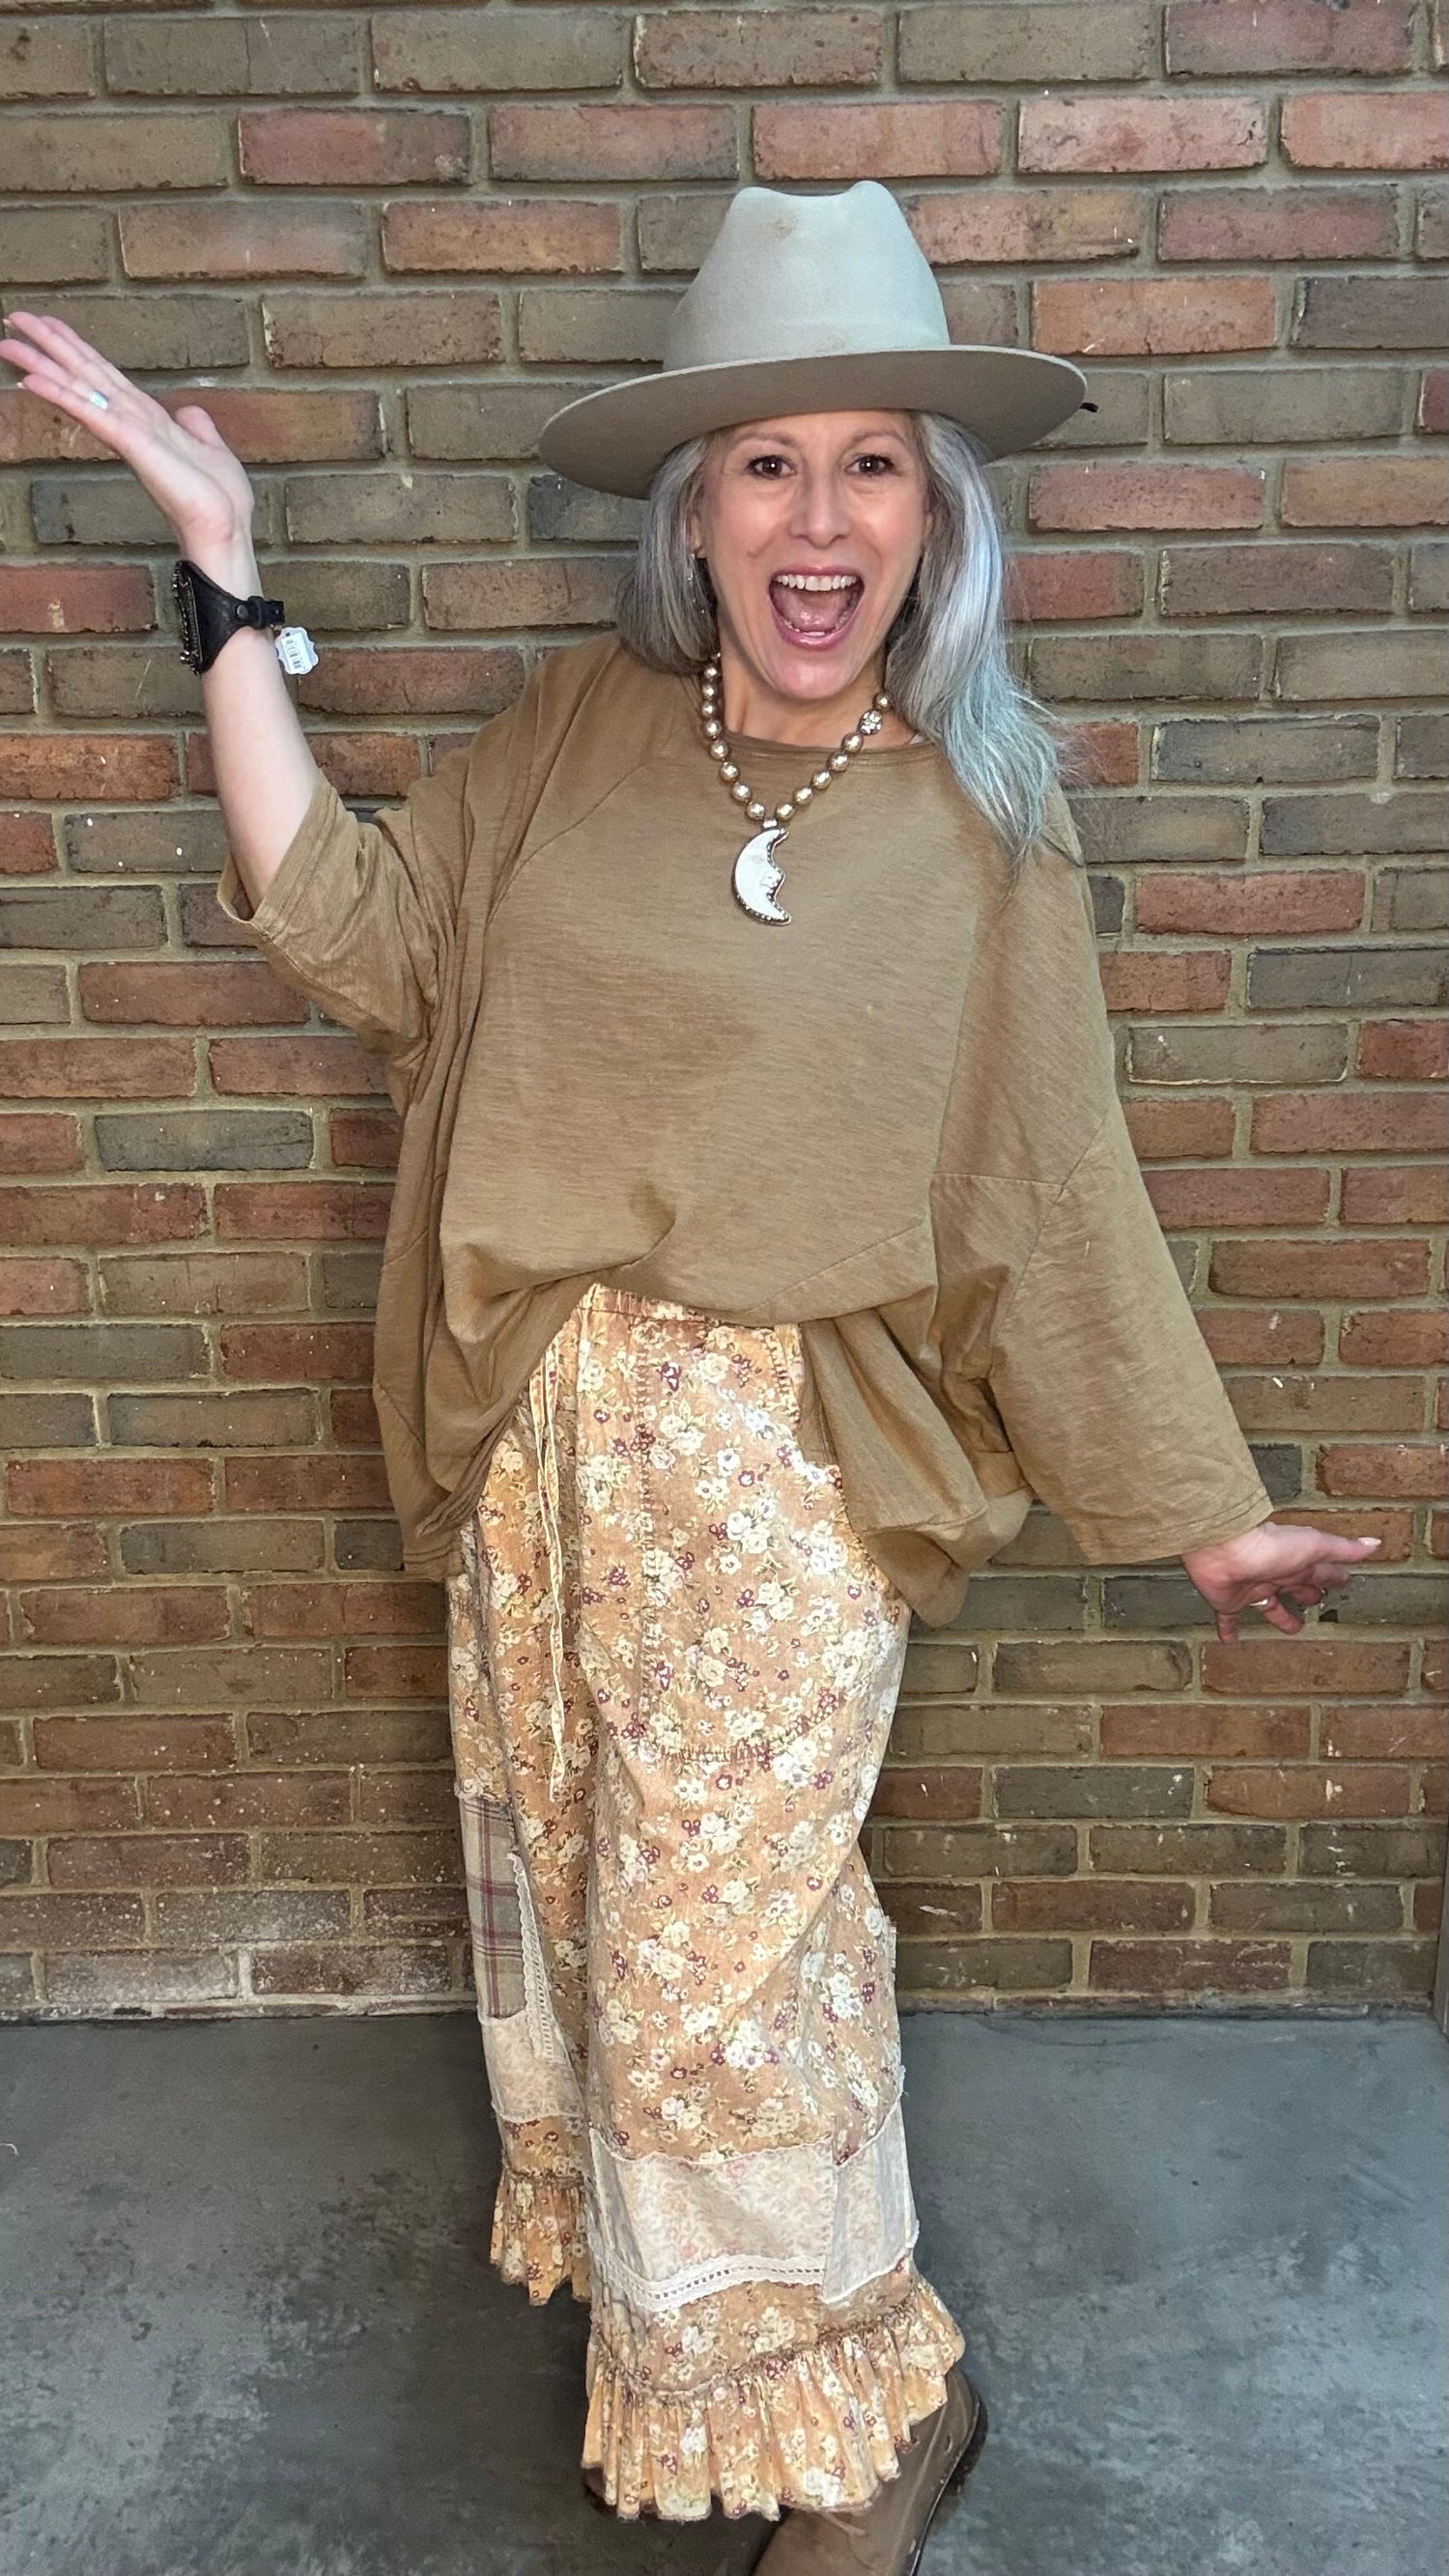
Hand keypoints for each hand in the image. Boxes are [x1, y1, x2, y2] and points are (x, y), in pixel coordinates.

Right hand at [0, 308, 255, 554]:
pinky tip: (31, 380)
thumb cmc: (219, 499)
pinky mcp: (131, 443)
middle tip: (12, 319)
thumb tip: (190, 412)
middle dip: (48, 346)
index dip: (77, 347)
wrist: (225, 528)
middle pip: (83, 374)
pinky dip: (62, 395)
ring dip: (42, 364)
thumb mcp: (210, 449)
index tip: (49, 324)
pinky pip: (91, 413)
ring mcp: (127, 432)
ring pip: (78, 388)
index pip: (104, 375)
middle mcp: (129, 421)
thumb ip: (196, 426)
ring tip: (7, 343)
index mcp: (146, 419)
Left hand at [1182, 1522, 1381, 1644]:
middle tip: (1318, 1603)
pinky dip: (1229, 1630)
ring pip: (1270, 1606)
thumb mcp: (1315, 1546)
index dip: (1332, 1577)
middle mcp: (1276, 1574)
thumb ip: (1343, 1549)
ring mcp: (1253, 1588)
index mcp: (1298, 1562)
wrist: (1224, 1551)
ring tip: (1293, 1629)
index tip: (1342, 1582)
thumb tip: (1374, 1544)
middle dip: (1309, 1594)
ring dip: (1281, 1616)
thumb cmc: (1269, 1545)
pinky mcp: (1230, 1601)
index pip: (1321, 1571)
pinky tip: (1231, 1641)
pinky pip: (1229, 1619)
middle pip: (1297, 1587)